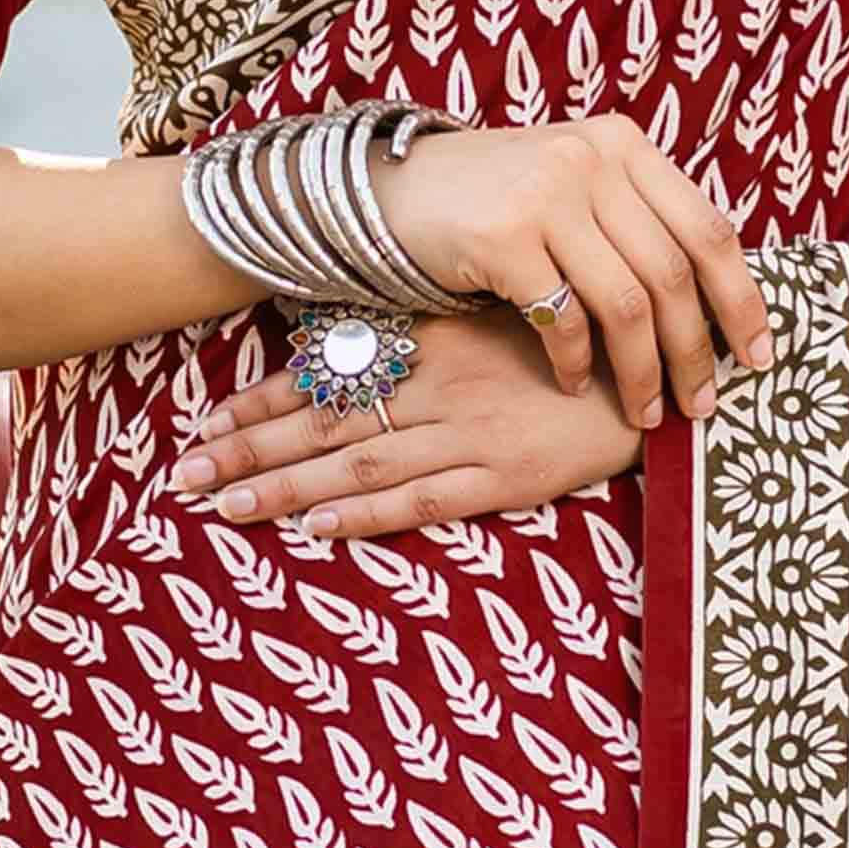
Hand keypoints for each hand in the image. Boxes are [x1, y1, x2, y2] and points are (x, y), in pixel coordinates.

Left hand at [171, 306, 645, 543]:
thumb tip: (361, 342)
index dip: (262, 401)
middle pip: (323, 420)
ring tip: (222, 507)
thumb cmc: (579, 348)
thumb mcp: (499, 322)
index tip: (206, 422)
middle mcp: (439, 384)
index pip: (328, 373)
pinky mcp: (507, 474)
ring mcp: (470, 431)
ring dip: (284, 485)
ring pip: (356, 461)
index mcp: (433, 341)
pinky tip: (313, 525)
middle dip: (247, 448)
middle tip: (183, 476)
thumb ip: (434, 333)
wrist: (666, 371)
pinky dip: (364, 513)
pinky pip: (421, 498)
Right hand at [379, 115, 765, 425]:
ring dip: (641, 371)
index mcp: (625, 145)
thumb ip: (637, 223)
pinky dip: (573, 362)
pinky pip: (561, 318)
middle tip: (701, 404)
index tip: (758, 355)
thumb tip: (716, 304)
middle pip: (673, 274)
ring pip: (626, 304)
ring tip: (643, 410)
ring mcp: (548, 193)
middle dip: (694, 352)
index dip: (742, 299)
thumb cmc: (498, 203)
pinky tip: (571, 385)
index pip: (709, 229)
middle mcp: (593, 160)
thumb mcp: (577, 188)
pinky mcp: (503, 235)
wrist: (395, 191)